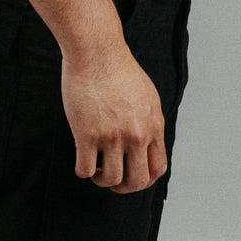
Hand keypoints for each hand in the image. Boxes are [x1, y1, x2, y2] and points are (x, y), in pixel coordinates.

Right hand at [60, 44, 166, 194]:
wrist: (97, 52)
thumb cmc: (119, 69)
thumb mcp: (147, 96)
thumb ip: (150, 123)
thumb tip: (148, 145)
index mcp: (153, 126)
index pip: (158, 169)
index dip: (145, 180)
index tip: (133, 177)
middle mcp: (136, 135)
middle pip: (136, 181)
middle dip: (124, 187)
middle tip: (113, 182)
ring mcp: (112, 136)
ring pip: (110, 179)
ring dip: (101, 180)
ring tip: (95, 169)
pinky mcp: (87, 134)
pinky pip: (85, 169)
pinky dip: (83, 171)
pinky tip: (82, 159)